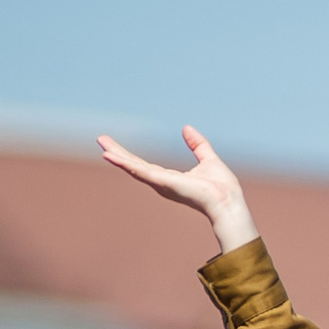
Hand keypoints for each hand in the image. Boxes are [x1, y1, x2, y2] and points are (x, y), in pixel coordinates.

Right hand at [97, 125, 260, 254]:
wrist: (227, 200)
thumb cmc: (221, 187)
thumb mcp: (207, 158)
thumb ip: (197, 144)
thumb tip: (186, 128)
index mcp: (170, 178)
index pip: (145, 165)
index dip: (129, 156)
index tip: (115, 147)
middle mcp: (162, 182)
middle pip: (134, 165)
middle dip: (118, 153)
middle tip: (101, 140)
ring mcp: (161, 183)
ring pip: (134, 168)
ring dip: (118, 157)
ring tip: (102, 147)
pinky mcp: (163, 182)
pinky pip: (140, 171)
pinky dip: (125, 164)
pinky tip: (112, 156)